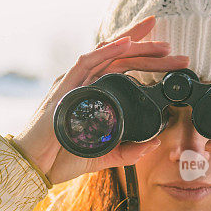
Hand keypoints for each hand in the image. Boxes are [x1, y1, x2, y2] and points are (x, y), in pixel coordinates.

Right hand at [11, 15, 190, 185]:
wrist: (36, 165)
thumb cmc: (60, 158)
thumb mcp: (103, 155)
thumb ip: (128, 151)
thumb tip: (154, 144)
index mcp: (92, 94)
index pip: (122, 68)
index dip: (144, 57)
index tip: (169, 53)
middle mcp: (84, 83)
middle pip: (120, 58)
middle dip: (148, 51)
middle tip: (174, 51)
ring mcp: (74, 82)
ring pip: (108, 55)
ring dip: (135, 47)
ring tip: (161, 45)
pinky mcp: (64, 87)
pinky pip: (86, 62)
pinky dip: (106, 51)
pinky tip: (125, 44)